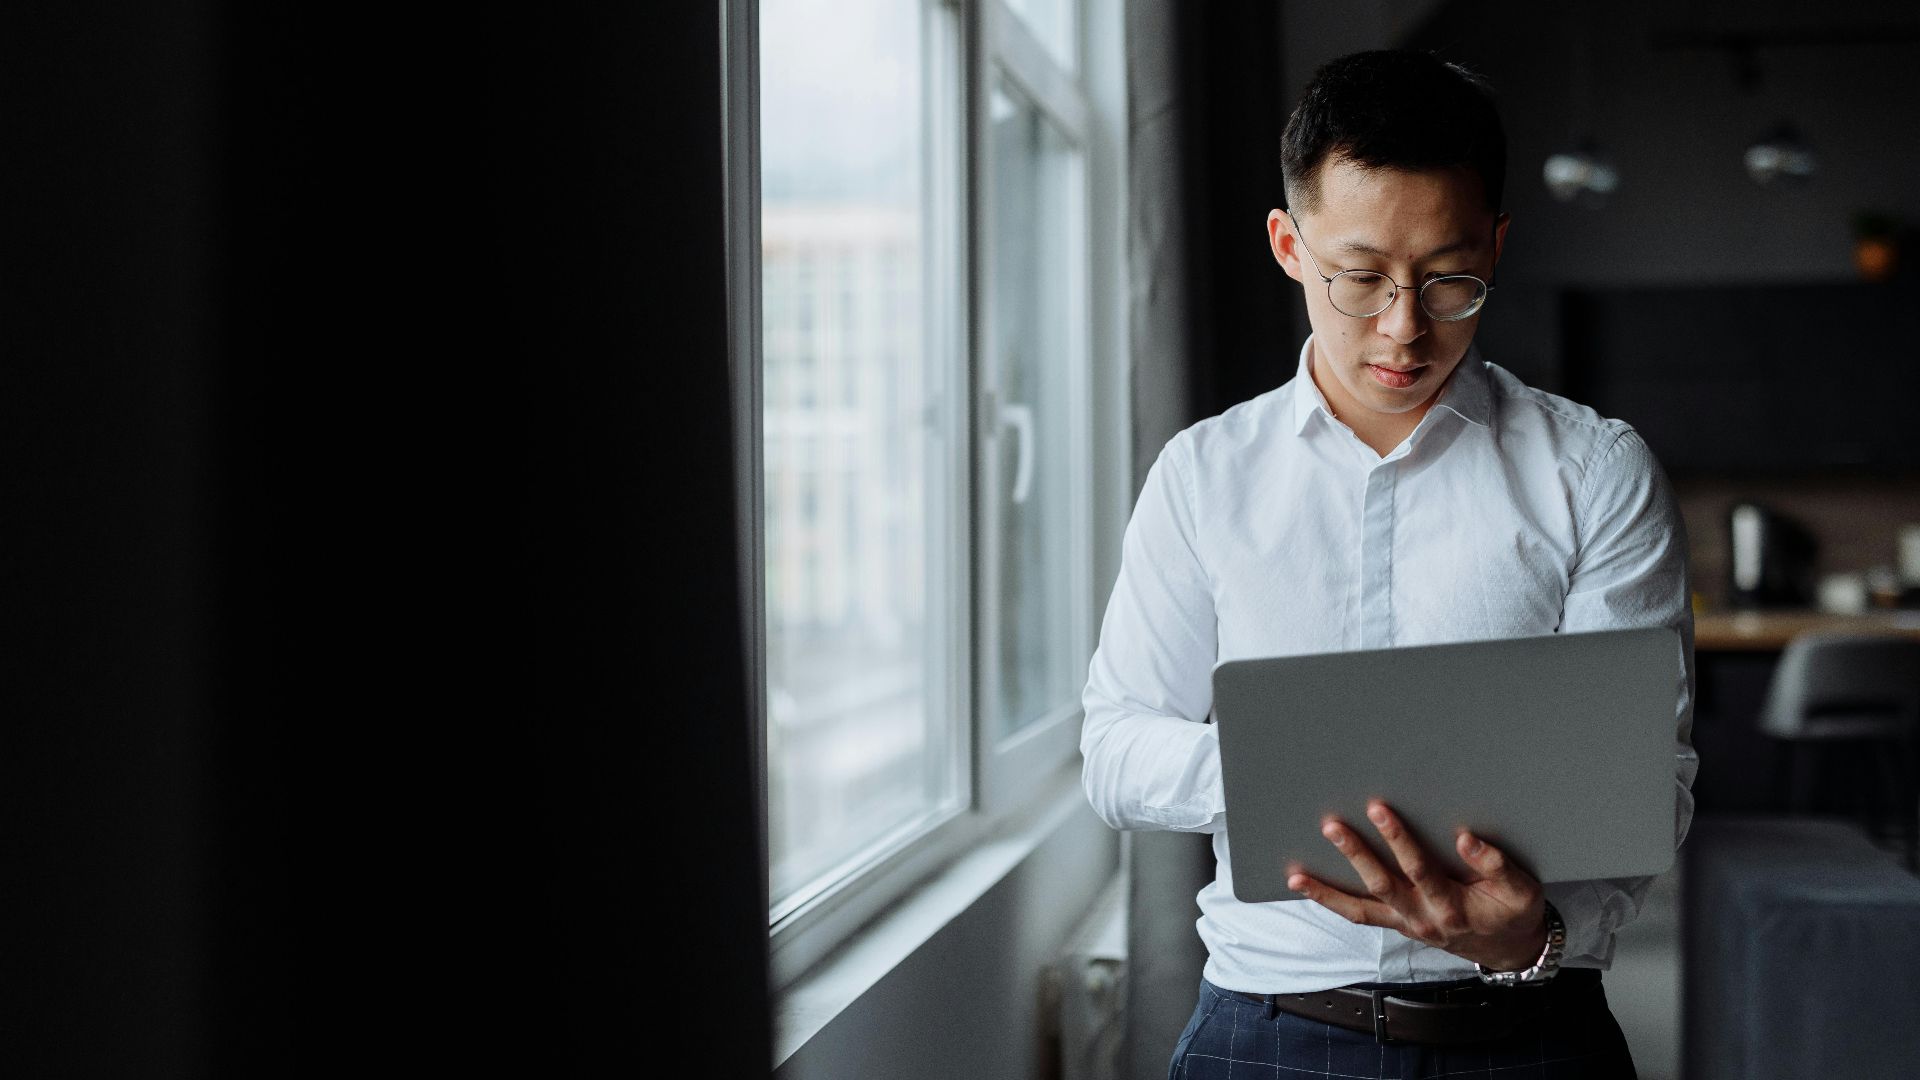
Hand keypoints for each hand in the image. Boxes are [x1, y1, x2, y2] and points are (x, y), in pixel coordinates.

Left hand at [1286, 799, 1546, 971]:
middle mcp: (1423, 918)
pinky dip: (1331, 902)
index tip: (1379, 811)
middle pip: (1382, 886)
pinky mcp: (1397, 924)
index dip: (1399, 841)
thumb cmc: (1513, 911)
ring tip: (1296, 873)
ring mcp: (1406, 924)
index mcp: (1452, 907)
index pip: (1419, 869)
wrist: (1509, 949)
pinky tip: (1304, 885)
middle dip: (1355, 854)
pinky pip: (1359, 915)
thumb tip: (1466, 838)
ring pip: (1360, 909)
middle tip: (1332, 826)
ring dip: (1327, 891)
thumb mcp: (1520, 889)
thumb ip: (1495, 865)